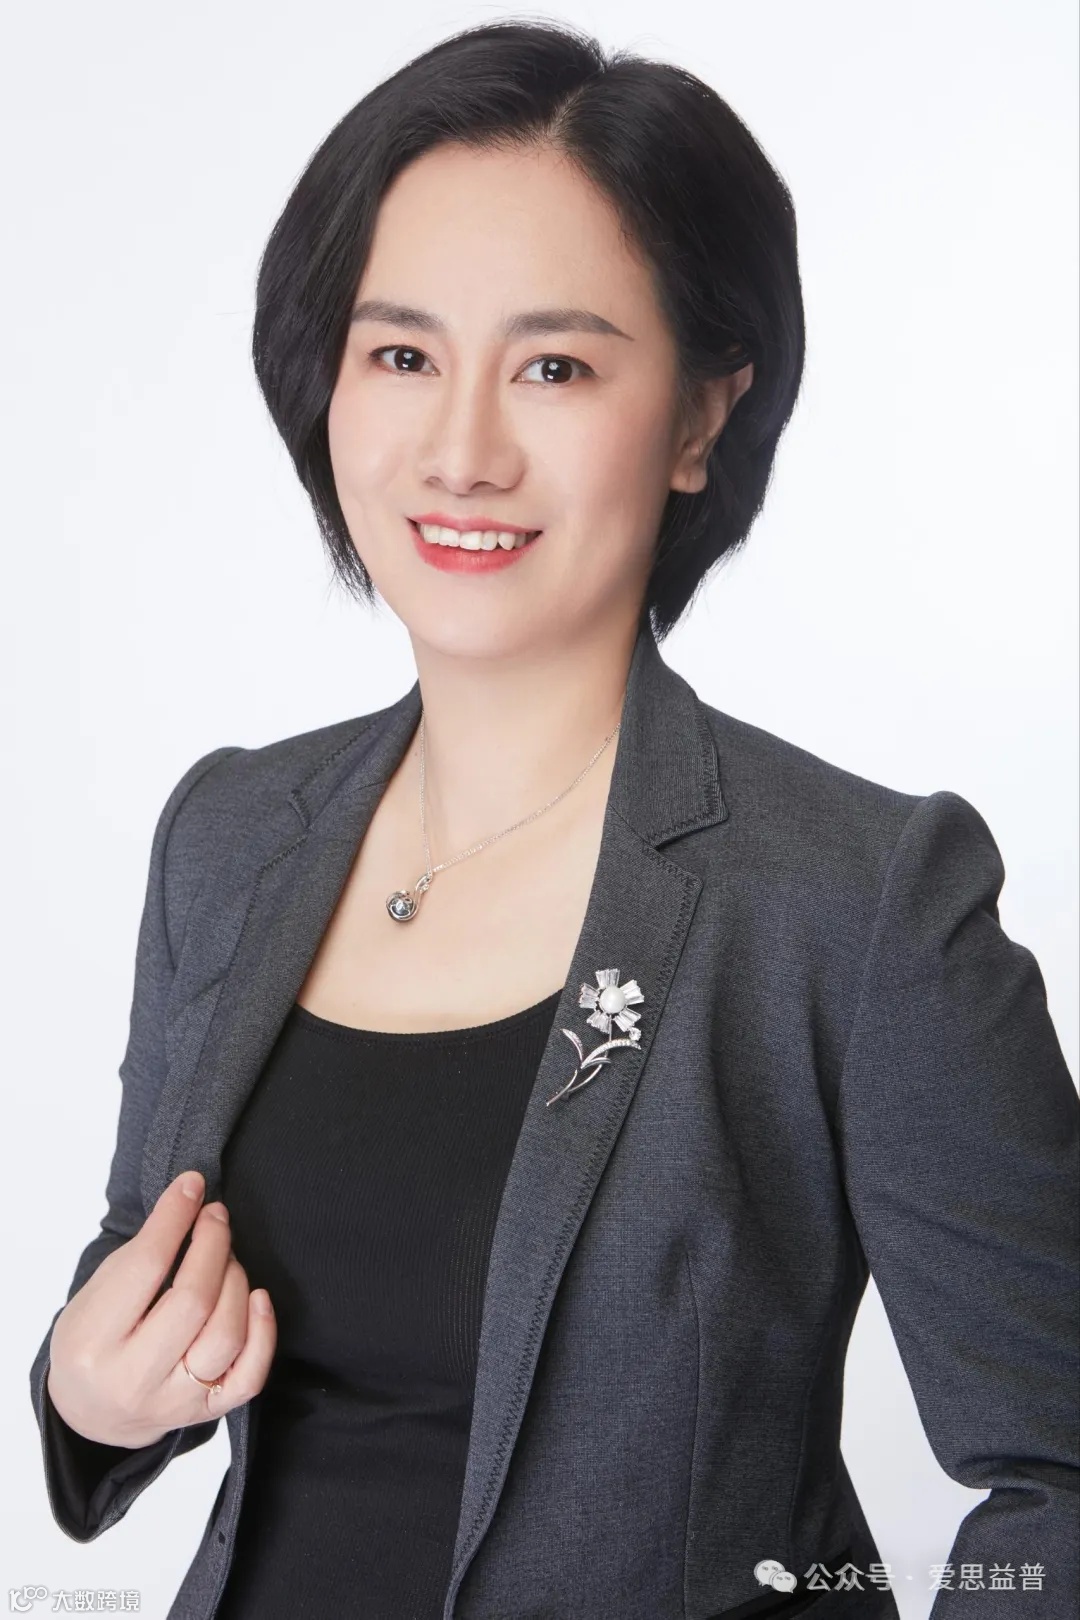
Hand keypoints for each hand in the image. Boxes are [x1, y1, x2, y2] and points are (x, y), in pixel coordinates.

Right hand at [46, 1170, 275, 1447]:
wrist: (93, 1413)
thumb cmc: (94, 1341)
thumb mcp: (95, 1295)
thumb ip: (140, 1256)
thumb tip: (191, 1201)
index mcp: (93, 1342)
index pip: (145, 1267)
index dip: (175, 1218)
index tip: (192, 1185)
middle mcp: (133, 1378)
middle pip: (193, 1301)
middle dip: (213, 1245)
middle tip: (215, 1216)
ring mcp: (173, 1402)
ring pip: (226, 1335)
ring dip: (236, 1281)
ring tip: (226, 1258)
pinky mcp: (206, 1413)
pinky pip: (250, 1375)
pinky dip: (263, 1331)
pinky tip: (257, 1298)